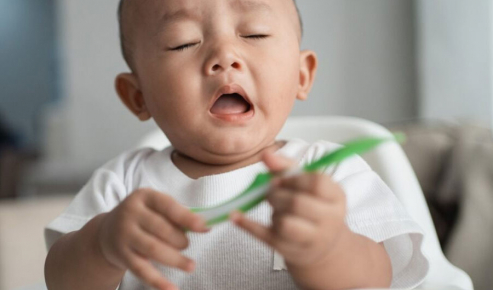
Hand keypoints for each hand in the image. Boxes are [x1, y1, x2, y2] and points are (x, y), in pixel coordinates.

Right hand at [97, 188, 209, 289]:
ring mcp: (124, 235)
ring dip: (175, 259)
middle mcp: (130, 213)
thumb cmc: (142, 217)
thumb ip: (178, 215)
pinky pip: (142, 270)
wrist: (107, 232)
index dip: (187, 217)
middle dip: (180, 240)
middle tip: (186, 245)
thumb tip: (205, 227)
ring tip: (190, 265)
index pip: (167, 205)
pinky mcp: (122, 255)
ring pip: (153, 249)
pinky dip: (158, 281)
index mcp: (144, 196)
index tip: (203, 227)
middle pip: (160, 229)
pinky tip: (172, 289)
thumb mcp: (155, 207)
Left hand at [231, 151, 347, 267]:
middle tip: (272, 192)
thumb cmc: (313, 207)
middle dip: (277, 194)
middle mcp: (330, 221)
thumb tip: (265, 154)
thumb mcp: (308, 185)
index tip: (281, 179)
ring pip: (285, 223)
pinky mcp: (289, 251)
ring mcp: (311, 239)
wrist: (323, 247)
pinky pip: (264, 237)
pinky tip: (235, 215)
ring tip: (275, 208)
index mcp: (336, 198)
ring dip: (273, 211)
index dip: (293, 178)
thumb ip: (286, 166)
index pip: (316, 183)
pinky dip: (247, 225)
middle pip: (297, 203)